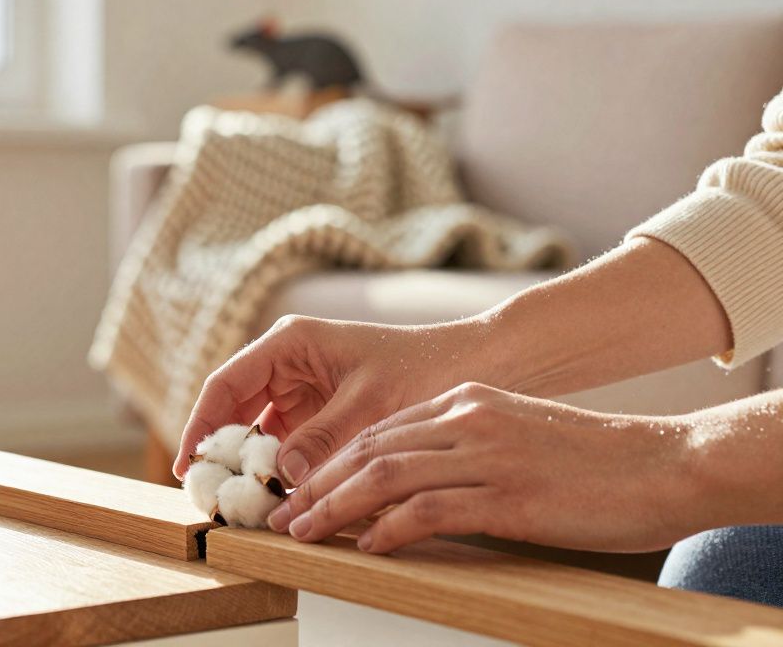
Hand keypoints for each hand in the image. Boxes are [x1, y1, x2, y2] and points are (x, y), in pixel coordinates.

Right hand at [173, 315, 500, 485]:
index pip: (226, 385)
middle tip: (210, 497)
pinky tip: (275, 500)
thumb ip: (322, 438)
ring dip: (249, 468)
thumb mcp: (371, 405)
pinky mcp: (319, 416)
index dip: (201, 425)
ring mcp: (302, 391)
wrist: (477, 366)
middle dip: (222, 454)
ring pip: (257, 433)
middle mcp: (288, 364)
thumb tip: (279, 475)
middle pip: (234, 411)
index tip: (189, 465)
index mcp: (290, 343)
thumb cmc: (426, 369)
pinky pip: (284, 446)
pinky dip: (277, 473)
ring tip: (239, 506)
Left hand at [267, 383, 701, 553]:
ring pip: (386, 475)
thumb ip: (465, 451)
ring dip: (336, 506)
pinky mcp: (508, 494)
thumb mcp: (516, 437)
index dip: (332, 462)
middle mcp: (468, 419)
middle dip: (319, 484)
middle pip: (370, 449)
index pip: (379, 431)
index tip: (301, 489)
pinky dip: (389, 528)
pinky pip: (430, 510)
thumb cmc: (594, 461)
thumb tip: (417, 488)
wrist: (665, 462)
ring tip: (304, 532)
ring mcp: (487, 454)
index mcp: (467, 402)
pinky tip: (367, 547)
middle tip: (284, 515)